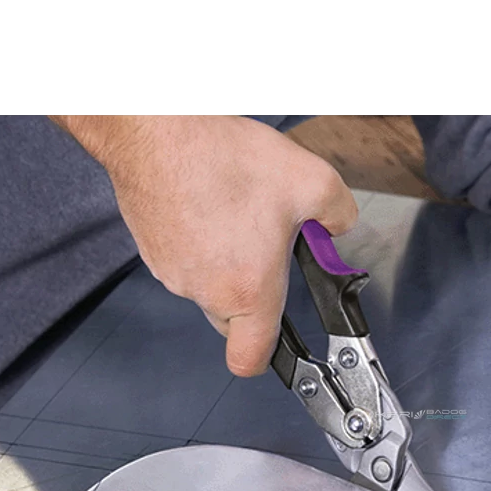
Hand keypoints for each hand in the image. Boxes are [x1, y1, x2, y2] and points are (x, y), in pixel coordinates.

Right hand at [54, 115, 358, 376]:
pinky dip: (201, 246)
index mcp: (247, 289)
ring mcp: (172, 274)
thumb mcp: (310, 181)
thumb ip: (339, 214)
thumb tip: (338, 225)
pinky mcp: (151, 253)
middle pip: (235, 320)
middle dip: (256, 294)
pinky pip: (186, 264)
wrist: (155, 131)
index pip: (251, 359)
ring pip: (210, 289)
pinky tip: (212, 208)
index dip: (268, 359)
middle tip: (269, 251)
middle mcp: (204, 291)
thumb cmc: (221, 158)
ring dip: (228, 265)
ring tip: (239, 216)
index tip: (283, 343)